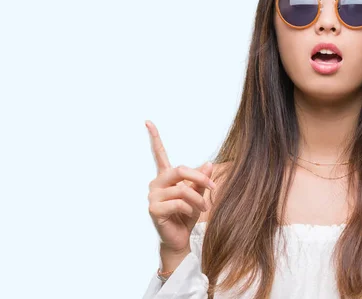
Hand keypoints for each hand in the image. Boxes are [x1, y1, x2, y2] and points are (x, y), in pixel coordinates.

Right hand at [146, 120, 215, 253]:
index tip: (148, 121)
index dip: (154, 137)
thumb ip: (201, 180)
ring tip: (204, 208)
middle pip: (180, 169)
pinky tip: (190, 214)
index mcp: (166, 177)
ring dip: (198, 199)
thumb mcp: (198, 194)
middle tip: (213, 188)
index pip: (159, 153)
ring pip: (182, 189)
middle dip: (200, 178)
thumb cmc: (187, 215)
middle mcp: (156, 183)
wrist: (180, 239)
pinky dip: (190, 208)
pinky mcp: (153, 209)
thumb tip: (209, 163)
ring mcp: (153, 196)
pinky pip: (178, 203)